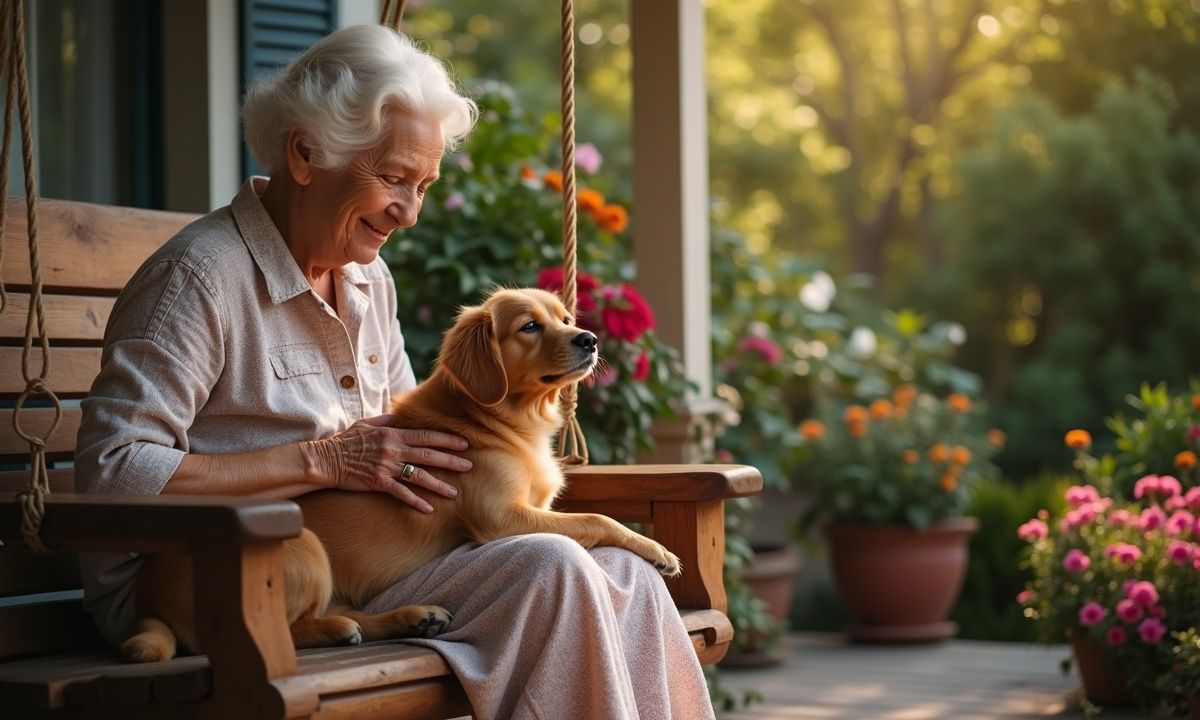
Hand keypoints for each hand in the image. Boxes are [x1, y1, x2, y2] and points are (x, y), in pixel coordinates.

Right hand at [308, 414, 471, 512]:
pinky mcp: (378, 483)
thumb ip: (387, 419)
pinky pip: (401, 493)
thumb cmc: (346, 441)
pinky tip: (429, 509)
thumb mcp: (367, 424)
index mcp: (393, 434)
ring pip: (419, 476)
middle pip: (429, 455)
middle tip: (469, 466)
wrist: (326, 459)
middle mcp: (394, 449)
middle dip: (451, 460)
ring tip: (455, 492)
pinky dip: (416, 502)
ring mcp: (387, 467)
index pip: (426, 436)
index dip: (447, 440)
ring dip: (439, 484)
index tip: (464, 443)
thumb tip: (401, 414)